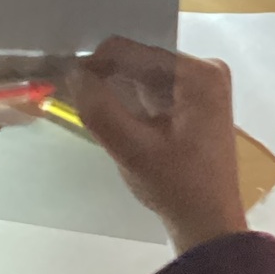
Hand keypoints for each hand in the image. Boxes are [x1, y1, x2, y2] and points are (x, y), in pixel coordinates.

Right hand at [70, 38, 245, 254]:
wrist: (210, 222)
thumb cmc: (177, 186)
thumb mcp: (132, 149)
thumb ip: (100, 109)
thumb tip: (74, 73)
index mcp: (198, 73)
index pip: (133, 50)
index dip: (95, 62)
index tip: (65, 81)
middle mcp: (204, 70)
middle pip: (139, 61)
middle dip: (105, 76)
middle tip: (71, 94)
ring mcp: (202, 86)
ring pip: (143, 76)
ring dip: (116, 90)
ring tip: (87, 105)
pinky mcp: (194, 103)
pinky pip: (153, 91)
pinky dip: (130, 101)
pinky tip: (110, 116)